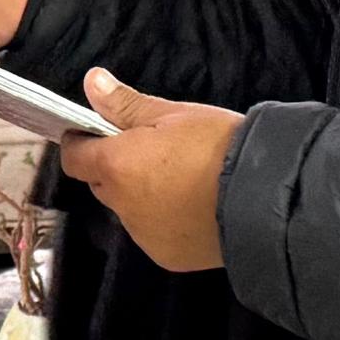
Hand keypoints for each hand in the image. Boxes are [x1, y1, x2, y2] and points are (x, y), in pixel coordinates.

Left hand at [57, 72, 241, 271]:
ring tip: (181, 180)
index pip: (75, 158)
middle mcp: (122, 206)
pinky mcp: (167, 256)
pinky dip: (165, 220)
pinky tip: (194, 207)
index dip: (81, 144)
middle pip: (102, 185)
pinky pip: (154, 233)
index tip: (94, 133)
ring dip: (142, 196)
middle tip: (152, 151)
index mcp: (116, 166)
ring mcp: (144, 235)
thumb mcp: (174, 115)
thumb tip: (93, 83)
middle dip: (116, 169)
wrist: (264, 197)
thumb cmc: (218, 146)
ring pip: (130, 211)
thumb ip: (126, 104)